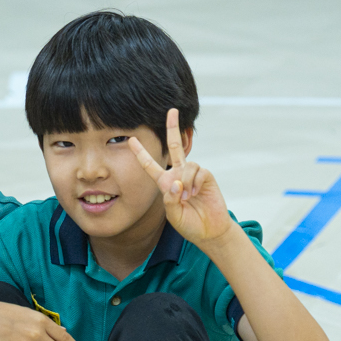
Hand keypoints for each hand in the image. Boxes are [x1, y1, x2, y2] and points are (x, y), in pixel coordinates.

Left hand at [128, 108, 232, 246]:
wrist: (209, 230)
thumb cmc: (188, 223)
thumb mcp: (172, 214)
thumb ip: (170, 199)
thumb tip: (176, 182)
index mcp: (165, 182)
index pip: (150, 165)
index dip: (141, 153)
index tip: (131, 140)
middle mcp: (178, 174)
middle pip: (174, 146)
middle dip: (172, 128)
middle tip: (172, 111)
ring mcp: (193, 174)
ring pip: (187, 165)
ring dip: (186, 181)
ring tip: (187, 197)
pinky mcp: (206, 177)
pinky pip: (198, 171)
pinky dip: (195, 182)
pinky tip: (196, 193)